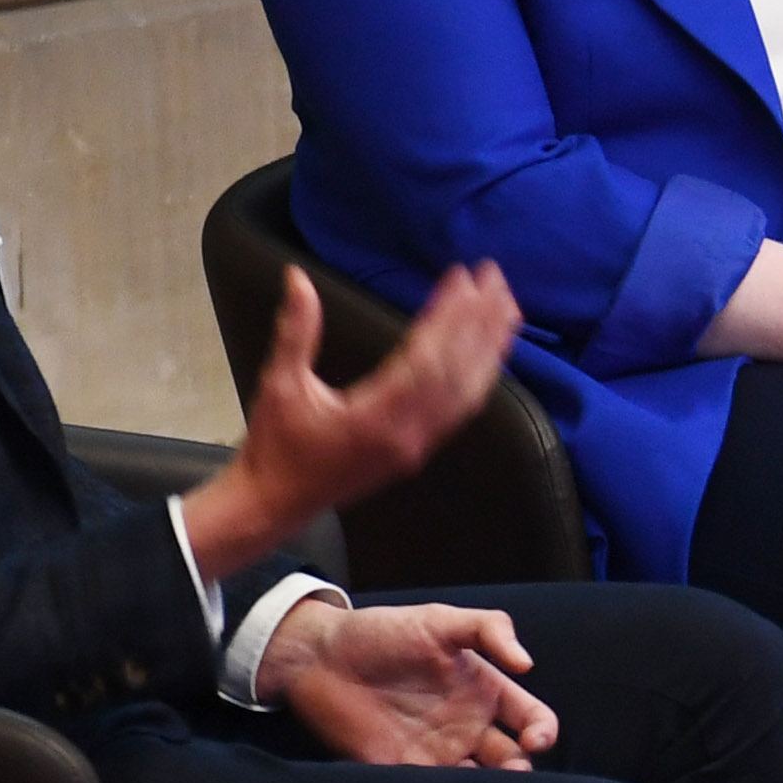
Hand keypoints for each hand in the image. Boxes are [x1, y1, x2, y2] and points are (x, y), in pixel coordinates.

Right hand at [179, 262, 517, 578]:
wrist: (276, 505)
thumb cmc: (275, 447)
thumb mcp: (279, 384)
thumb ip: (295, 332)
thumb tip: (297, 278)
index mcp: (375, 419)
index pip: (427, 360)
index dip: (449, 316)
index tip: (462, 278)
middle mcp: (408, 435)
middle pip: (458, 372)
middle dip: (481, 322)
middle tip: (495, 277)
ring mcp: (418, 445)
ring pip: (468, 393)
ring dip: (490, 347)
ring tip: (506, 305)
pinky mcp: (420, 450)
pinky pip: (461, 410)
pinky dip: (480, 376)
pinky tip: (489, 352)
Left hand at [260, 596, 556, 769]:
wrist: (318, 657)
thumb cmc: (381, 632)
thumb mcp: (439, 619)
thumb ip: (488, 629)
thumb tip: (527, 664)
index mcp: (484, 692)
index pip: (532, 719)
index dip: (543, 732)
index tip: (535, 739)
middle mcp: (466, 727)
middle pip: (514, 760)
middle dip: (523, 771)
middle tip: (513, 773)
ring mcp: (436, 753)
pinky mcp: (401, 772)